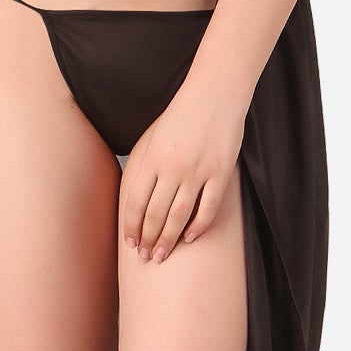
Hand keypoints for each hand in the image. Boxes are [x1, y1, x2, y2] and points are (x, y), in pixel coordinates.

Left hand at [120, 74, 247, 263]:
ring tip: (162, 254)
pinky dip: (198, 227)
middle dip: (148, 239)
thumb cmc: (182, 115)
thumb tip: (136, 199)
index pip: (135, 202)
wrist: (215, 93)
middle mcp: (172, 167)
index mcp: (152, 157)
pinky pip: (208, 208)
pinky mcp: (221, 173)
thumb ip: (147, 166)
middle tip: (146, 257)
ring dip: (168, 239)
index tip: (130, 242)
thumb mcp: (155, 137)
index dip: (131, 226)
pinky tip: (190, 238)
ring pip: (179, 216)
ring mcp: (198, 171)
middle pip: (155, 214)